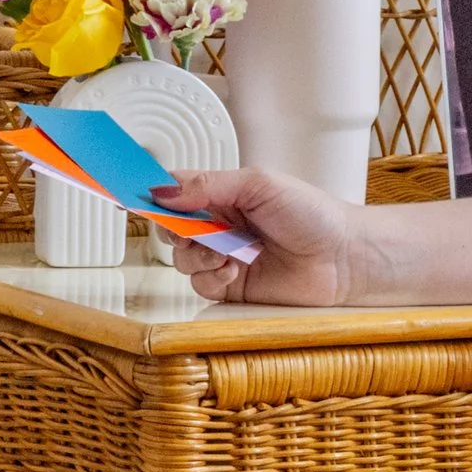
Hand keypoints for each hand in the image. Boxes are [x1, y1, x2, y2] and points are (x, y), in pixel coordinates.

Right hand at [152, 169, 364, 304]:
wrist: (344, 258)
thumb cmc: (313, 215)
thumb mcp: (260, 184)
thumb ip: (209, 184)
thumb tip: (164, 190)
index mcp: (223, 194)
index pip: (174, 190)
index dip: (150, 192)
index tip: (127, 191)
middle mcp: (218, 225)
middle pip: (169, 226)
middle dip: (173, 228)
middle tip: (190, 229)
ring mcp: (222, 256)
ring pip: (180, 258)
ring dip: (197, 255)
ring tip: (227, 252)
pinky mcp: (230, 286)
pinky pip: (199, 284)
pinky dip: (211, 277)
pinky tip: (235, 270)